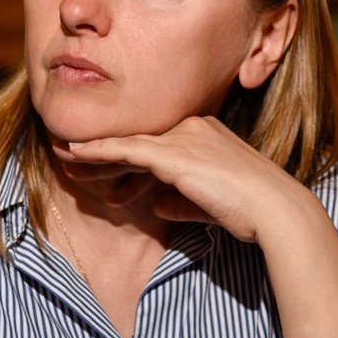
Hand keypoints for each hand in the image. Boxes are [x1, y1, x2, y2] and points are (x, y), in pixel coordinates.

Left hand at [62, 116, 337, 337]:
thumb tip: (156, 205)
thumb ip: (180, 200)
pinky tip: (75, 154)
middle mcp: (192, 126)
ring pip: (127, 141)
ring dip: (92, 150)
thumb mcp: (208, 202)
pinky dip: (99, 151)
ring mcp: (183, 137)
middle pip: (138, 137)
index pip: (155, 141)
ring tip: (63, 156)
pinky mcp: (175, 154)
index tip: (96, 163)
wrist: (274, 210)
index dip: (123, 154)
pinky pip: (127, 150)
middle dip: (102, 150)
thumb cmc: (250, 211)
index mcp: (203, 132)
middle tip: (69, 155)